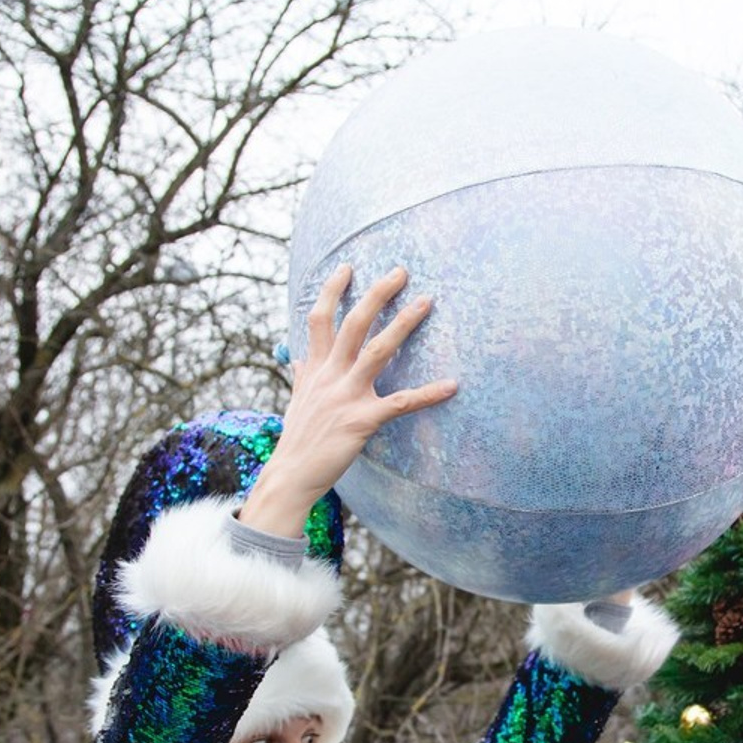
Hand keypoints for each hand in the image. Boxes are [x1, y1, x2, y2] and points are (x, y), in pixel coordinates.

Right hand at [240, 265, 456, 536]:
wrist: (291, 475)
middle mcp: (329, 376)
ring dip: (403, 324)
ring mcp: (346, 396)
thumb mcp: (297, 401)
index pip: (320, 319)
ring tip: (425, 302)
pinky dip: (428, 393)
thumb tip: (297, 359)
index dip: (331, 290)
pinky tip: (451, 385)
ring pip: (377, 350)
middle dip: (377, 294)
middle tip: (400, 271)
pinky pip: (401, 403)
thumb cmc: (298, 440)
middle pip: (353, 323)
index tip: (347, 267)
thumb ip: (302, 377)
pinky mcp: (362, 420)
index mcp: (315, 369)